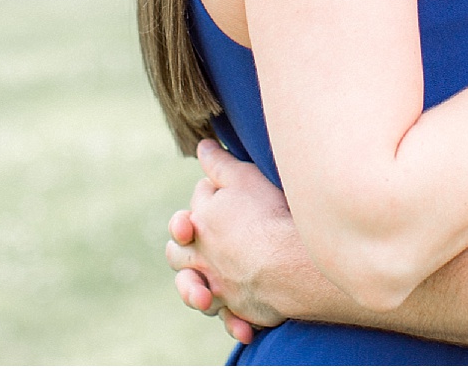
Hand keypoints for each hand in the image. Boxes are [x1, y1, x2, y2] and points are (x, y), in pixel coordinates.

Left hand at [166, 139, 306, 343]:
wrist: (289, 261)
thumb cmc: (267, 214)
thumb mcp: (243, 177)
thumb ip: (219, 164)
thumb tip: (202, 145)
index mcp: (199, 223)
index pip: (192, 209)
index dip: (205, 199)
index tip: (220, 192)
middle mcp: (202, 257)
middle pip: (177, 254)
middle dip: (185, 247)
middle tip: (201, 241)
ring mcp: (218, 286)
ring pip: (194, 290)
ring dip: (198, 290)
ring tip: (210, 288)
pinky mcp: (238, 309)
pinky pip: (229, 318)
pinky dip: (234, 320)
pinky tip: (244, 323)